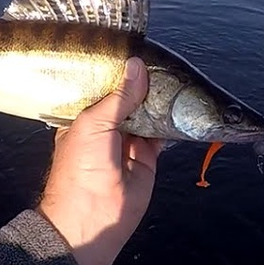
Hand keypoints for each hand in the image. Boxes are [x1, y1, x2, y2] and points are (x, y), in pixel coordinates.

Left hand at [36, 57, 161, 264]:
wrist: (92, 217)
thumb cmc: (81, 166)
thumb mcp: (94, 123)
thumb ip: (119, 96)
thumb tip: (137, 65)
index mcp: (84, 115)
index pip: (103, 86)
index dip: (118, 70)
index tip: (135, 47)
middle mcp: (107, 125)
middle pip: (129, 97)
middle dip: (143, 82)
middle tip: (161, 58)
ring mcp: (129, 139)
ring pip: (148, 111)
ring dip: (159, 98)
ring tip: (175, 74)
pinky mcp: (148, 154)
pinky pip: (163, 131)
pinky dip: (173, 120)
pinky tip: (182, 101)